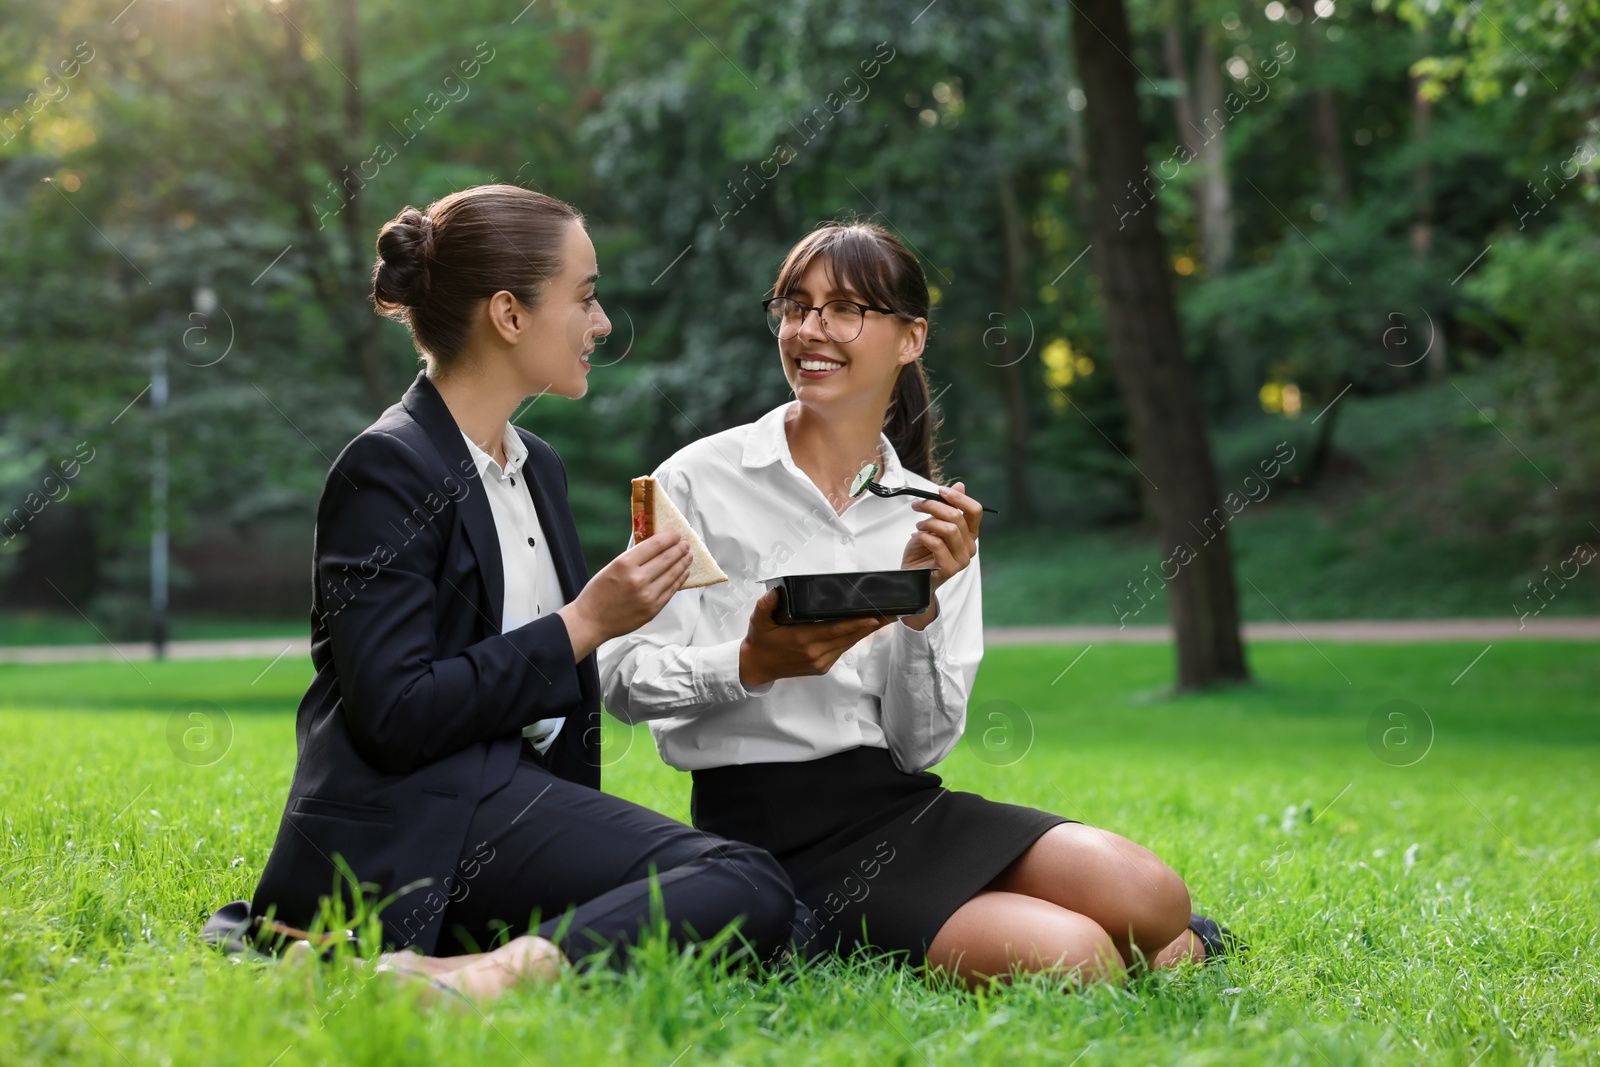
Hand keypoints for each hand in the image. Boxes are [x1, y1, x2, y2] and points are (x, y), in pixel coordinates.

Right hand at [558, 530, 690, 659]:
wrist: (591, 621)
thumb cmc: (597, 594)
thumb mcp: (611, 567)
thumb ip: (633, 558)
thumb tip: (654, 548)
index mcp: (625, 564)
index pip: (654, 545)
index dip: (668, 538)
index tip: (675, 534)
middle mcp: (638, 579)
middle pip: (667, 559)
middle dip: (679, 549)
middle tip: (685, 544)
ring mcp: (647, 595)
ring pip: (672, 575)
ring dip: (682, 563)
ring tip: (688, 556)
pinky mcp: (652, 609)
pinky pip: (670, 591)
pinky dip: (679, 580)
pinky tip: (683, 573)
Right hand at [737, 588, 893, 689]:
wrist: (756, 667)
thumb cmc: (760, 641)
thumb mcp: (758, 621)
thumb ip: (766, 605)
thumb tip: (775, 592)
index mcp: (802, 640)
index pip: (834, 630)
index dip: (855, 624)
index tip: (874, 617)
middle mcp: (815, 653)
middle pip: (849, 637)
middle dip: (872, 624)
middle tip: (893, 612)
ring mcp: (820, 662)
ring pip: (849, 644)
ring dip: (867, 631)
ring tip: (886, 617)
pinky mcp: (822, 667)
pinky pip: (842, 649)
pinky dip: (854, 637)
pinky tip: (866, 627)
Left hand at [899, 481, 982, 592]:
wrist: (912, 577)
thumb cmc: (924, 550)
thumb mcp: (934, 524)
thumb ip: (947, 507)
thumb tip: (960, 485)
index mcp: (969, 533)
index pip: (975, 510)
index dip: (959, 497)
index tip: (940, 490)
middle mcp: (970, 546)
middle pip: (957, 517)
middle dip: (934, 506)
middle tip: (918, 505)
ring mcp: (962, 559)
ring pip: (949, 530)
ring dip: (929, 523)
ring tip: (918, 526)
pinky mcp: (950, 569)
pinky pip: (937, 544)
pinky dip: (923, 536)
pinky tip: (916, 537)